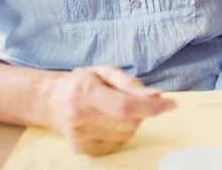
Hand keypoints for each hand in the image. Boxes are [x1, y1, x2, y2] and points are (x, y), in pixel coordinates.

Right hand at [41, 65, 175, 154]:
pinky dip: (120, 133)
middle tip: (134, 101)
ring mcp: (79, 136)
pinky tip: (108, 121)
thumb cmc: (82, 82)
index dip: (152, 107)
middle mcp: (80, 116)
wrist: (50, 101)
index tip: (171, 104)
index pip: (126, 106)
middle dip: (142, 112)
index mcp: (86, 91)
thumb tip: (156, 94)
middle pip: (129, 123)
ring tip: (115, 109)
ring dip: (131, 123)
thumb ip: (131, 83)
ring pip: (125, 135)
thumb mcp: (105, 72)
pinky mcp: (81, 149)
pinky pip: (116, 144)